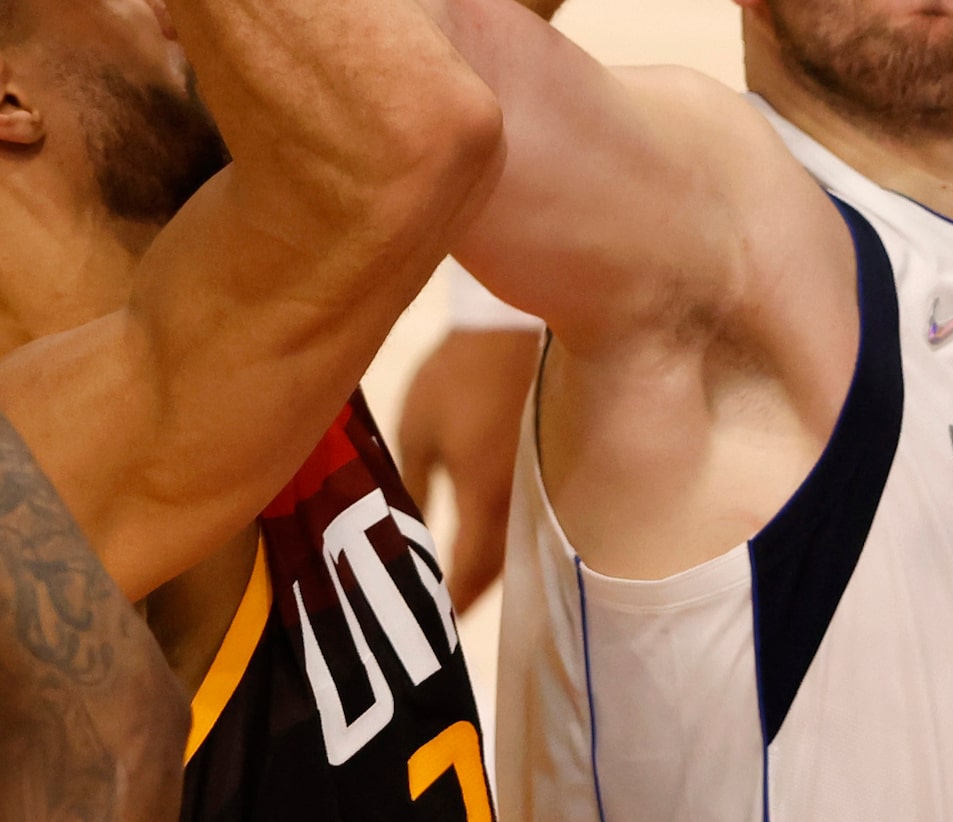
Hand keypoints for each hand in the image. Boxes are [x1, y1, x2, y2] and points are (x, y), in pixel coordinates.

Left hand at [393, 328, 539, 613]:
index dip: (451, 600)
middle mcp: (519, 500)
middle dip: (475, 594)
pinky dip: (511, 537)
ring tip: (467, 584)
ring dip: (496, 568)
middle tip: (448, 615)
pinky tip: (494, 537)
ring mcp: (540, 483)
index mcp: (485, 497)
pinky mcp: (548, 464)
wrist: (510, 328)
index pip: (470, 570)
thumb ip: (413, 487)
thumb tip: (403, 534)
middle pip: (502, 569)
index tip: (430, 624)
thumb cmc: (456, 376)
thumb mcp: (417, 430)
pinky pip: (531, 517)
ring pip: (521, 546)